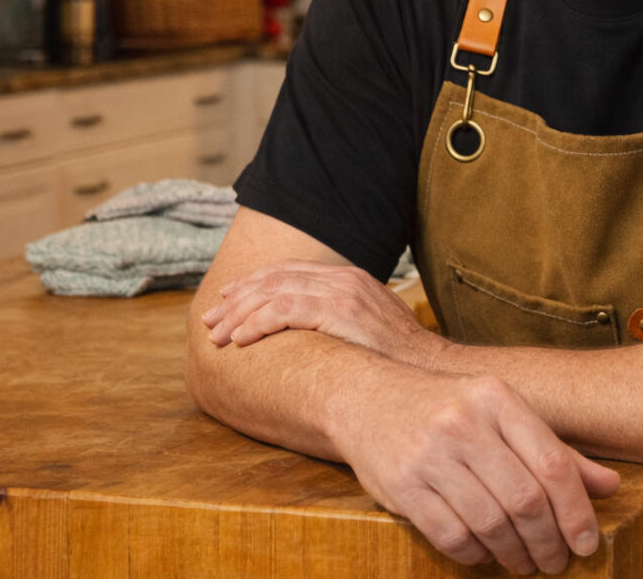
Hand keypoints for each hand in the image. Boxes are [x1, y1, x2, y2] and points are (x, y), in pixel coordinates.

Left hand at [201, 259, 444, 365]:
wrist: (433, 370)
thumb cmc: (400, 362)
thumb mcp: (369, 330)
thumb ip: (340, 322)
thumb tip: (309, 338)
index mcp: (348, 278)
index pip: (289, 272)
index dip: (254, 285)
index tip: (228, 301)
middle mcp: (343, 278)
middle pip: (276, 278)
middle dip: (238, 298)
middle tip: (210, 319)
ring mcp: (342, 292)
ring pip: (274, 292)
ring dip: (239, 313)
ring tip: (217, 334)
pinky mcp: (339, 311)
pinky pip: (285, 310)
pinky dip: (257, 323)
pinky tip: (241, 340)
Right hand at [335, 365, 619, 575]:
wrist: (367, 398)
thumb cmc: (446, 406)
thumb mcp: (500, 411)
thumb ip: (552, 447)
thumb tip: (610, 487)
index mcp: (496, 396)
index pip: (552, 463)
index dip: (577, 511)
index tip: (587, 542)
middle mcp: (463, 421)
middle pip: (525, 500)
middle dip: (549, 542)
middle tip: (556, 562)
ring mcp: (430, 453)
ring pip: (492, 523)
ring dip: (516, 554)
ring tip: (525, 562)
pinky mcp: (403, 485)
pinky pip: (453, 536)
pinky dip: (478, 555)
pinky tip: (487, 553)